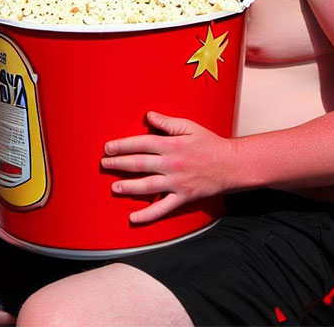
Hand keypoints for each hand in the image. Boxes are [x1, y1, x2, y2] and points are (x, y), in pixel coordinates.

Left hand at [102, 111, 231, 224]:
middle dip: (119, 163)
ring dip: (128, 186)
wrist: (229, 165)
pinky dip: (147, 215)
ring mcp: (176, 182)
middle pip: (140, 164)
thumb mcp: (189, 126)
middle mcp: (172, 164)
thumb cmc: (209, 143)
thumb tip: (148, 116)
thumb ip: (167, 123)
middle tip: (104, 164)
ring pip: (147, 186)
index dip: (123, 145)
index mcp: (172, 145)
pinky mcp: (182, 197)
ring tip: (114, 186)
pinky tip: (133, 218)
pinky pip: (162, 208)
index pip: (142, 143)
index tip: (108, 147)